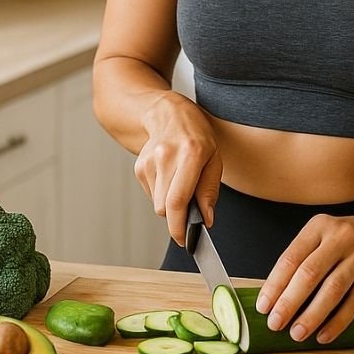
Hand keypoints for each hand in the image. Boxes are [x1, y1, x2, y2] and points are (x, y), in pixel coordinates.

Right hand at [134, 92, 221, 244]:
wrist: (168, 113)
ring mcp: (148, 161)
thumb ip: (209, 191)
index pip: (177, 200)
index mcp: (190, 154)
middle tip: (190, 210)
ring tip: (181, 183)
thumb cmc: (197, 136)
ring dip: (170, 204)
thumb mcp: (214, 159)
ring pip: (157, 204)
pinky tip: (169, 176)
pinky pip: (152, 194)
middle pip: (164, 208)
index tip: (185, 240)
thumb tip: (205, 220)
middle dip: (177, 217)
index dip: (179, 226)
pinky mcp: (139, 167)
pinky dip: (162, 193)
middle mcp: (166, 157)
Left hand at [255, 212, 353, 343]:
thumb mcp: (320, 235)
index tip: (263, 306)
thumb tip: (275, 296)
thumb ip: (300, 259)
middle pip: (310, 273)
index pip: (291, 258)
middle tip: (275, 323)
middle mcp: (340, 238)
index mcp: (318, 227)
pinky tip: (324, 335)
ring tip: (297, 332)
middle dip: (289, 302)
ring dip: (312, 315)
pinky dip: (337, 322)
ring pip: (333, 289)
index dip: (275, 285)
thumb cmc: (343, 238)